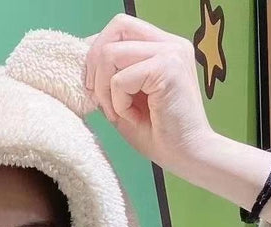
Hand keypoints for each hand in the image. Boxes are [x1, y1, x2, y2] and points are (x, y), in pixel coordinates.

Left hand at [84, 13, 213, 173]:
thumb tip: (83, 63)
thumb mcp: (125, 101)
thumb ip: (109, 79)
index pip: (121, 27)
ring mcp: (171, 52)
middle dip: (95, 63)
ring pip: (111, 53)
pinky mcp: (167, 68)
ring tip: (118, 113)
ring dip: (104, 89)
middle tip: (96, 97)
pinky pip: (120, 80)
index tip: (92, 86)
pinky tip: (132, 117)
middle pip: (116, 26)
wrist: (187, 156)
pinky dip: (118, 103)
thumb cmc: (159, 135)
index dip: (97, 51)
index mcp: (163, 47)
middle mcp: (170, 43)